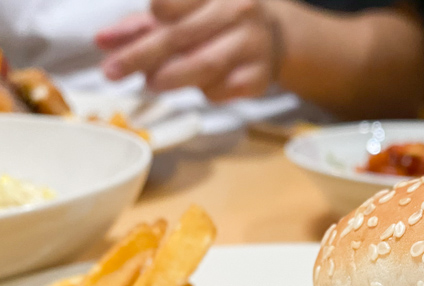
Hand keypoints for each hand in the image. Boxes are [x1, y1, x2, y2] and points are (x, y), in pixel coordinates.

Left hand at [96, 0, 276, 101]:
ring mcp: (252, 44)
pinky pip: (222, 89)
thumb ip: (140, 26)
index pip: (171, 3)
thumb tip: (102, 42)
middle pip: (180, 37)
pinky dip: (204, 91)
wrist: (273, 37)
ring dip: (170, 78)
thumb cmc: (216, 19)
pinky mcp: (259, 77)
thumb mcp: (179, 12)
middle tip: (113, 71)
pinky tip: (200, 85)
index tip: (144, 28)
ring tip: (150, 82)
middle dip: (141, 56)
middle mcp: (237, 9)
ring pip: (203, 66)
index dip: (154, 17)